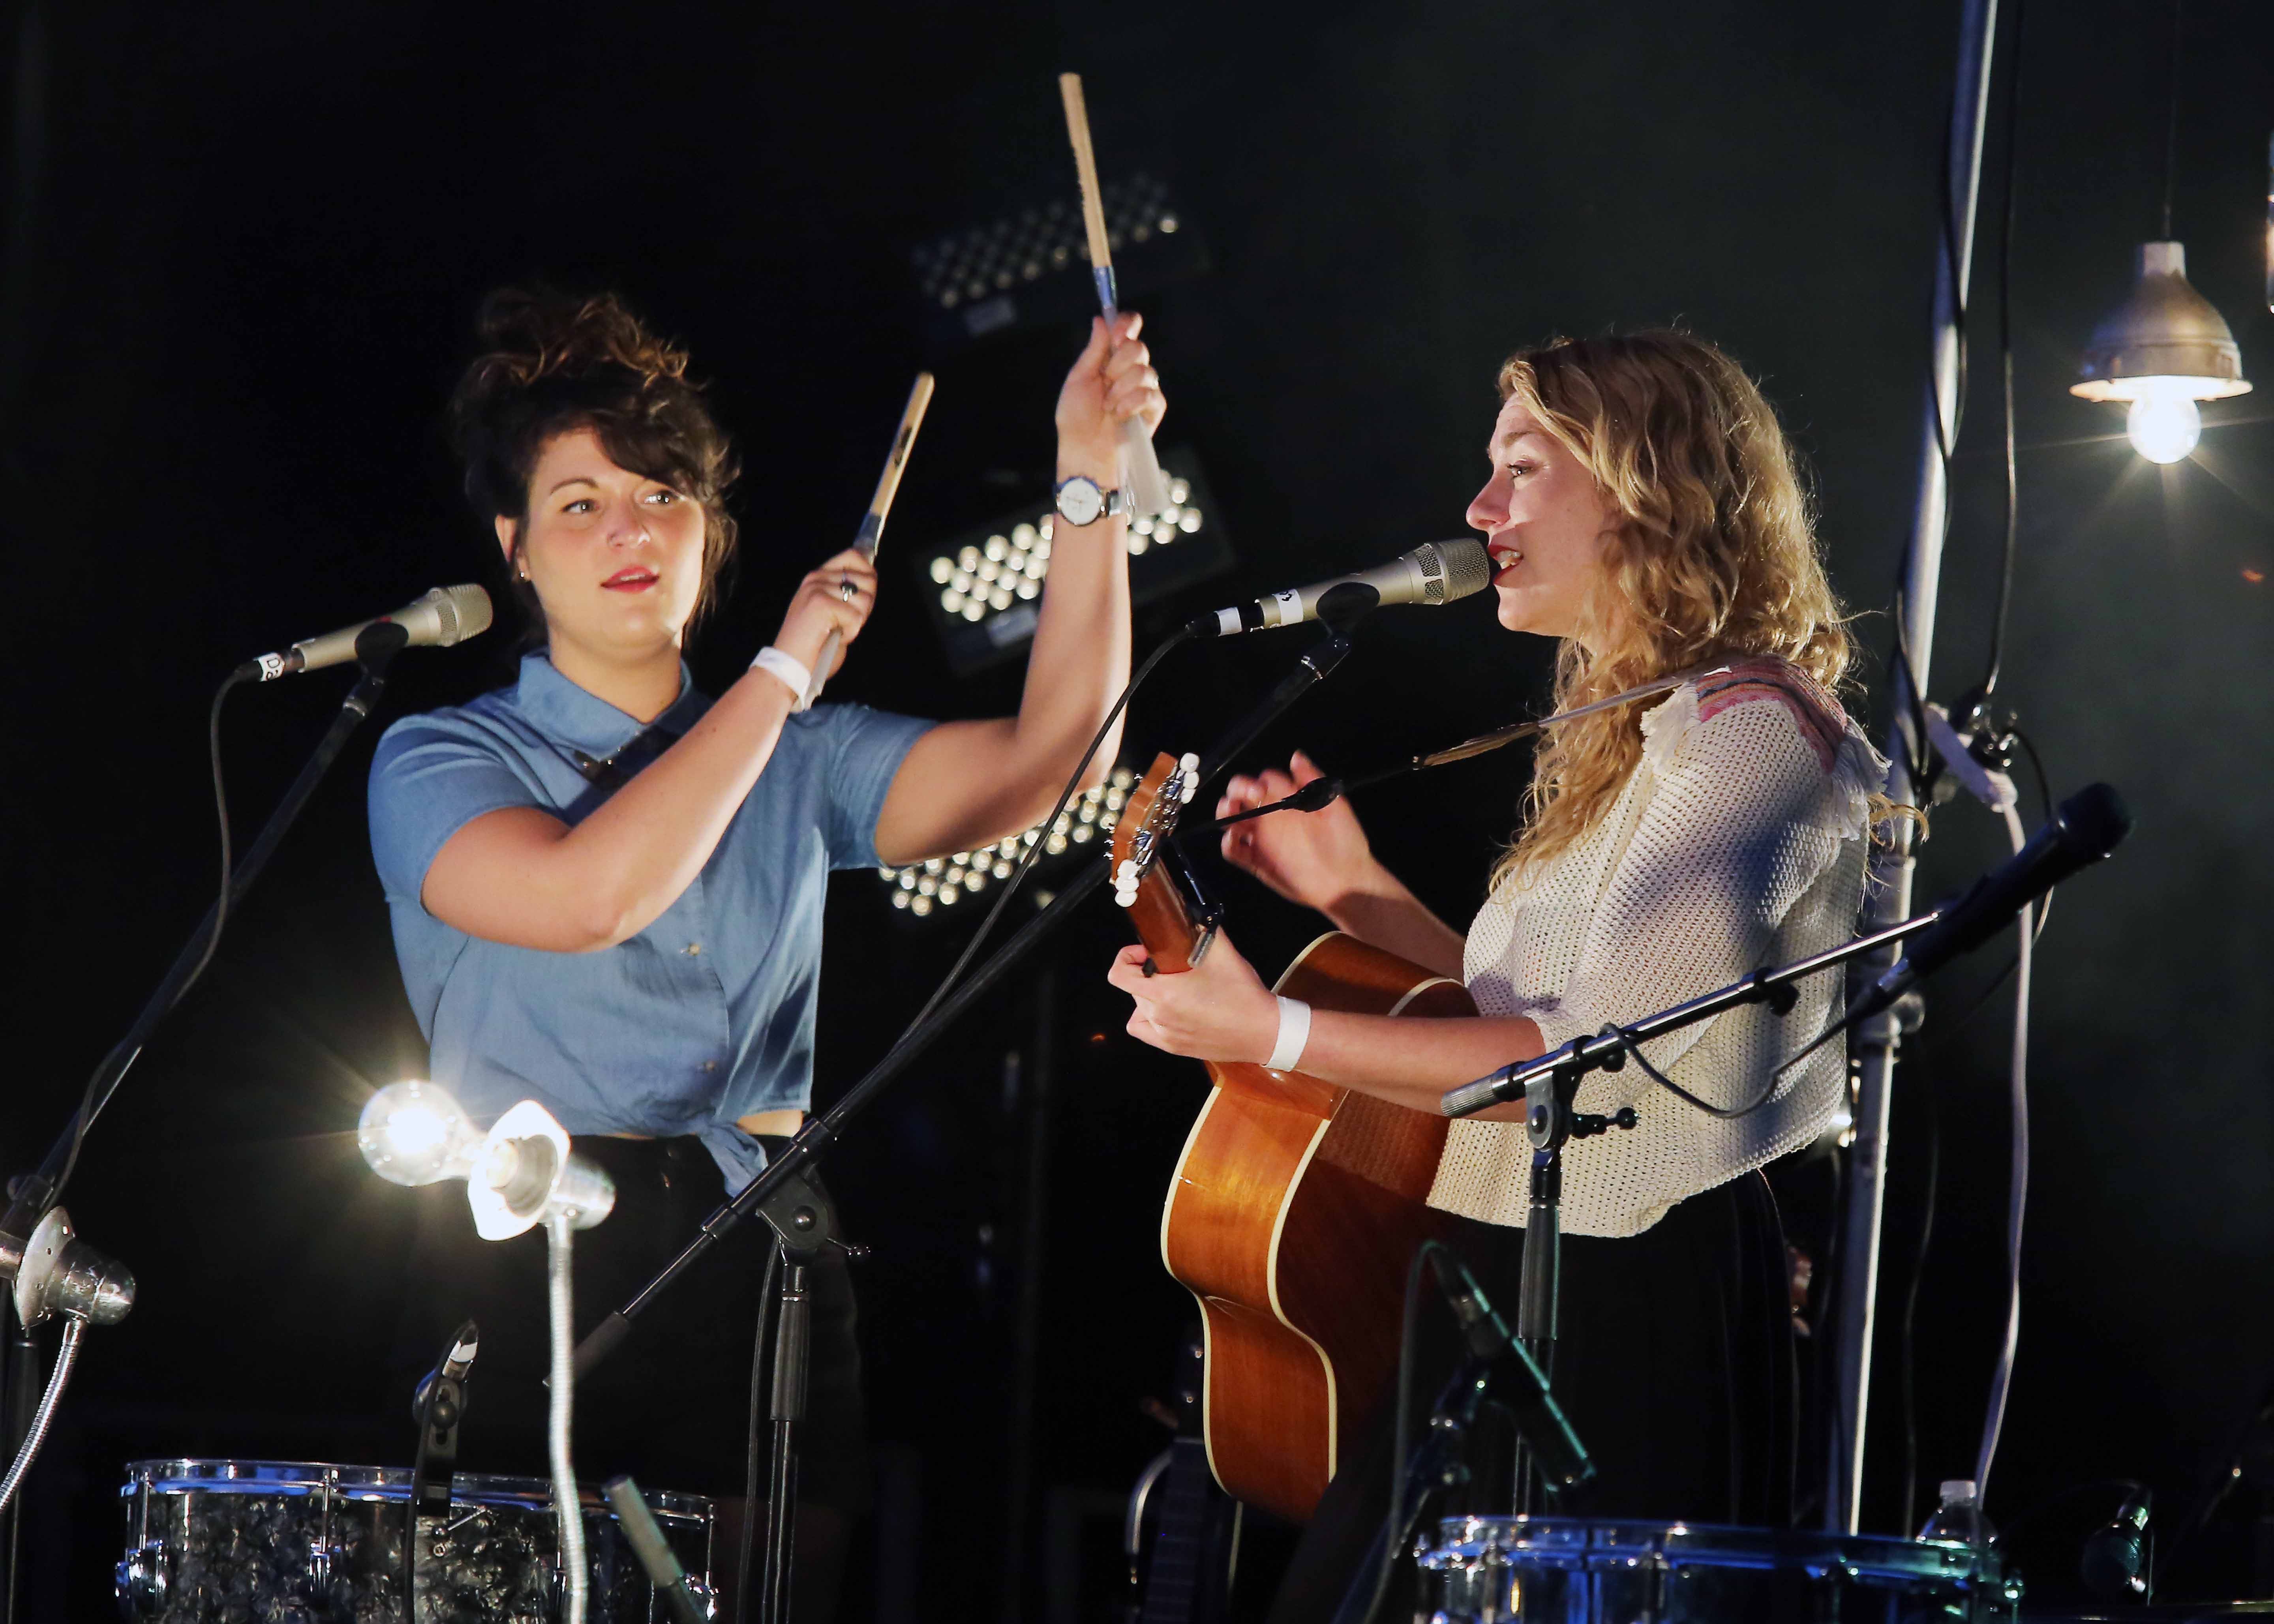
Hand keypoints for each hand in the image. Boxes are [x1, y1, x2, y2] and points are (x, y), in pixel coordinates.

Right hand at [773, 547, 877, 676]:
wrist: (790, 666)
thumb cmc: (813, 646)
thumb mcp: (831, 612)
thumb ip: (846, 595)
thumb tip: (870, 583)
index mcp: (818, 578)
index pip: (854, 556)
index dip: (868, 575)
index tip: (863, 597)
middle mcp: (816, 578)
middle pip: (867, 579)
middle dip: (866, 606)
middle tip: (846, 622)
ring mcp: (817, 589)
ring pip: (865, 599)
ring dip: (857, 622)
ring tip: (837, 631)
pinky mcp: (821, 604)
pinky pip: (856, 617)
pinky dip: (850, 633)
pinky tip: (834, 637)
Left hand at [1055, 312, 1166, 480]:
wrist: (1085, 453)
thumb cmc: (1076, 420)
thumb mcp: (1078, 380)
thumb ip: (1093, 351)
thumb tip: (1100, 320)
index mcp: (1111, 360)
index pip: (1129, 329)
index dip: (1127, 325)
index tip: (1116, 335)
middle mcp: (1130, 371)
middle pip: (1138, 347)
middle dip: (1117, 365)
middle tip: (1105, 383)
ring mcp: (1144, 389)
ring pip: (1144, 371)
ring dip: (1120, 390)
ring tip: (1108, 407)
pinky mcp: (1153, 409)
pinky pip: (1150, 394)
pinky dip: (1131, 404)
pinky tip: (1119, 416)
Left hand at [1106, 934, 1278, 1062]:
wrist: (1264, 1031)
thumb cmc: (1244, 995)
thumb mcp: (1223, 953)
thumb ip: (1202, 928)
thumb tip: (1188, 912)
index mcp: (1164, 993)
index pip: (1119, 974)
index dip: (1127, 957)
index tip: (1146, 952)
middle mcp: (1159, 1016)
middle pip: (1133, 987)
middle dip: (1147, 972)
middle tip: (1172, 965)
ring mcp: (1165, 1034)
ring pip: (1139, 1007)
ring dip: (1149, 994)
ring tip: (1173, 987)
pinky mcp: (1173, 1047)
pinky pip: (1144, 1029)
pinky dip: (1148, 1017)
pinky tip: (1165, 1010)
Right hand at [1217, 751, 1379, 914]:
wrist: (1347, 881)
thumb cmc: (1345, 841)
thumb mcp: (1334, 806)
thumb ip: (1313, 780)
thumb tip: (1296, 756)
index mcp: (1290, 801)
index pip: (1265, 782)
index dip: (1258, 781)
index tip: (1260, 788)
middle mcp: (1273, 817)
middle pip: (1244, 798)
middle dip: (1235, 793)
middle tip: (1239, 798)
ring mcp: (1263, 839)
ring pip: (1234, 821)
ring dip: (1227, 814)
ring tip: (1230, 814)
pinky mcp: (1257, 862)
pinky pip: (1234, 851)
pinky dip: (1228, 843)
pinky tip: (1235, 838)